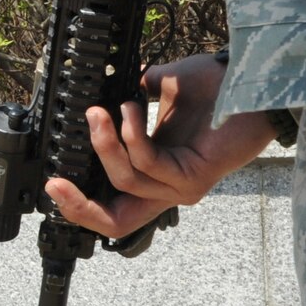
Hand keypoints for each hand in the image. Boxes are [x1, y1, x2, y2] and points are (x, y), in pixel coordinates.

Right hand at [44, 53, 277, 238]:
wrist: (252, 82)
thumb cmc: (217, 87)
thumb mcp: (160, 91)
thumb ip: (132, 93)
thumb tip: (105, 83)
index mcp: (154, 174)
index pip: (114, 207)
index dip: (80, 204)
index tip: (53, 181)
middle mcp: (166, 188)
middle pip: (115, 223)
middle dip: (79, 206)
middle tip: (54, 182)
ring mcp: (181, 189)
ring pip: (124, 180)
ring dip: (106, 143)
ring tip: (105, 110)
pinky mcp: (192, 180)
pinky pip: (146, 162)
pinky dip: (130, 135)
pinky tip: (129, 110)